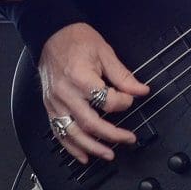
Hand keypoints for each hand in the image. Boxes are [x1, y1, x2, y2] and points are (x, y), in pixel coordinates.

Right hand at [37, 22, 149, 163]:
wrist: (51, 34)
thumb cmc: (76, 40)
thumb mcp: (104, 52)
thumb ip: (122, 75)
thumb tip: (140, 91)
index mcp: (80, 78)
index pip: (106, 101)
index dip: (123, 103)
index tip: (129, 100)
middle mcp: (66, 93)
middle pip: (91, 123)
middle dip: (112, 135)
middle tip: (128, 139)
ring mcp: (55, 102)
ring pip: (73, 133)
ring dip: (92, 148)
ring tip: (108, 154)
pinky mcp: (50, 106)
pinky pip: (59, 132)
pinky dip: (71, 147)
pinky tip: (83, 155)